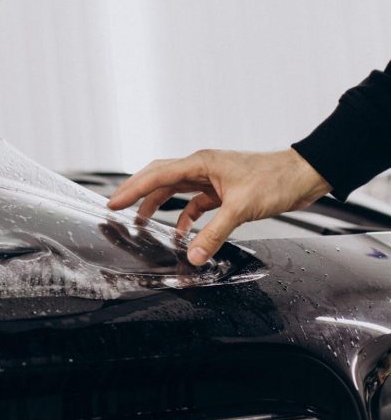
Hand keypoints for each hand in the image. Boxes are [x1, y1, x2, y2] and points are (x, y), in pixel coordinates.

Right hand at [107, 149, 331, 264]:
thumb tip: (194, 256)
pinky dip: (186, 217)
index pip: (157, 175)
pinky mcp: (223, 189)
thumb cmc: (276, 180)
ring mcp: (212, 177)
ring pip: (175, 190)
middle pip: (160, 178)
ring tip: (142, 222)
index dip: (132, 190)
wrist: (306, 175)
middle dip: (137, 193)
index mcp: (201, 163)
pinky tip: (184, 233)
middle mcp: (202, 167)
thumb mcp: (241, 209)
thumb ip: (214, 234)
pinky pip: (196, 203)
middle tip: (117, 207)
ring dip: (159, 205)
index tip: (113, 203)